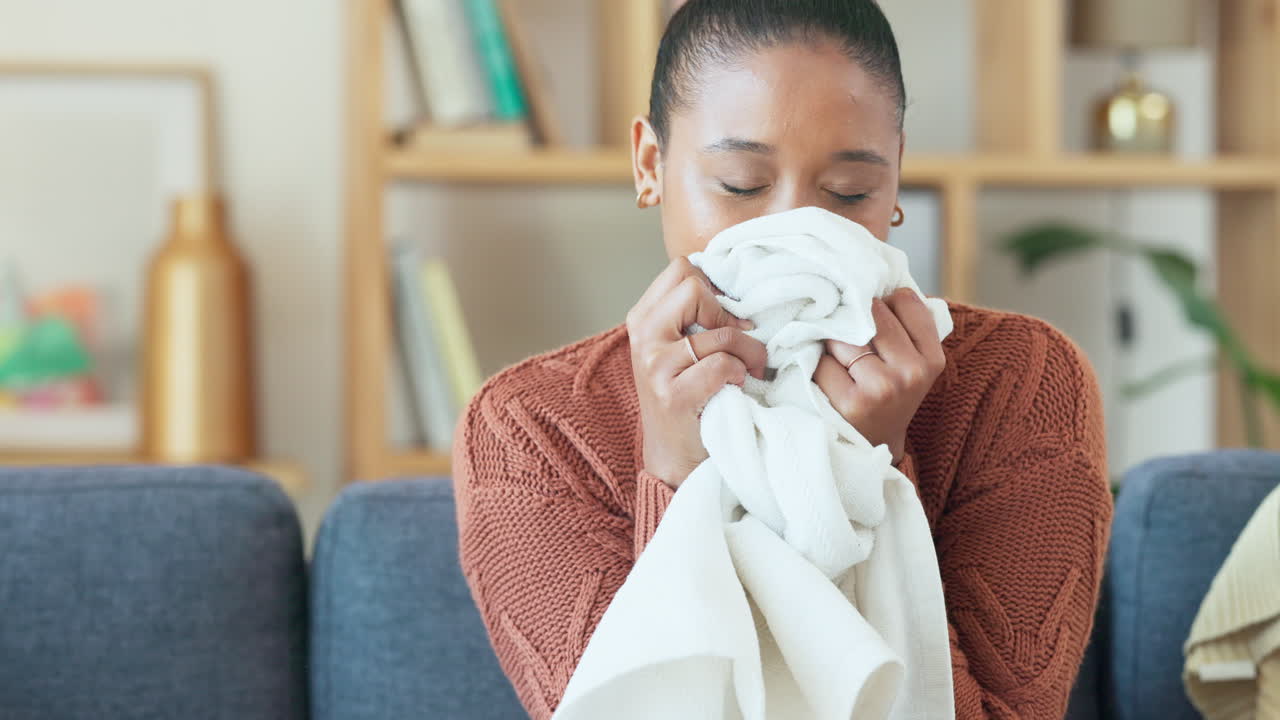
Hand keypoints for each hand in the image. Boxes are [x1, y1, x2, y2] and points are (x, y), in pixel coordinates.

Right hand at [628, 257, 767, 488]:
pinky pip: (721, 365)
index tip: (725, 314)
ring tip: (750, 368)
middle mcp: (643, 337)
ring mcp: (654, 366)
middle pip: (694, 288)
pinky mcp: (673, 395)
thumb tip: (734, 287)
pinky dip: (739, 374)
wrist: (673, 455)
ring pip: (719, 333)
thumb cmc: (685, 396)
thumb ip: (689, 315)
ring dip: (748, 351)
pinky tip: (736, 386)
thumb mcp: (675, 348)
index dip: (712, 287)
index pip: (681, 268)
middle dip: (728, 313)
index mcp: (642, 318)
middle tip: (739, 338)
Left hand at [814, 287, 945, 461]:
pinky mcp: (852, 403)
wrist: (872, 446)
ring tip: (838, 358)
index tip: (869, 311)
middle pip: (871, 314)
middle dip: (853, 318)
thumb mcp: (910, 363)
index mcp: (932, 358)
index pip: (904, 301)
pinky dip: (817, 365)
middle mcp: (912, 372)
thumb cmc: (886, 394)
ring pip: (844, 336)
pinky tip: (826, 377)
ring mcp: (883, 388)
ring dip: (832, 341)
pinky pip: (822, 362)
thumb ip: (904, 325)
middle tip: (847, 334)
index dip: (881, 302)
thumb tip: (872, 277)